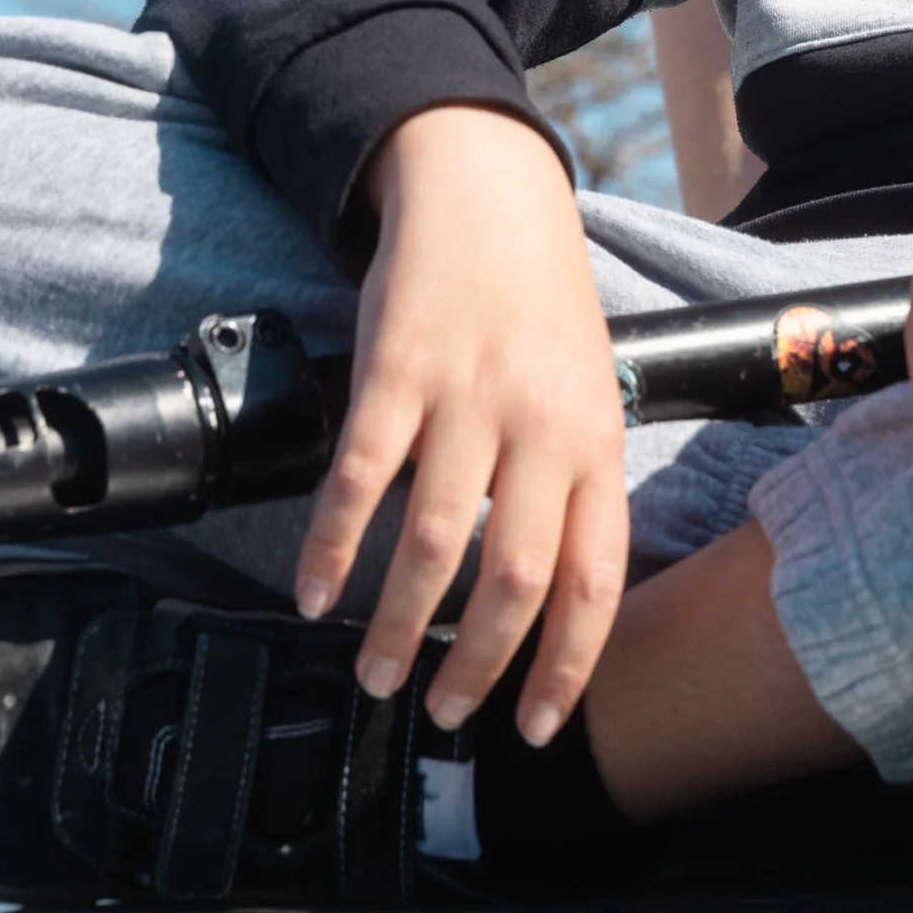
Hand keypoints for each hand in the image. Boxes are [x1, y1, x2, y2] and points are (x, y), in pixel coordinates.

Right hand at [296, 107, 625, 747]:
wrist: (487, 186)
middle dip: (475, 667)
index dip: (566, 666)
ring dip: (397, 626)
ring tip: (372, 673)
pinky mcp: (397, 371)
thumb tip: (549, 595)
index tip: (531, 726)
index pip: (596, 577)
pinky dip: (333, 549)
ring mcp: (466, 396)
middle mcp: (538, 423)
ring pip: (435, 545)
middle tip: (442, 713)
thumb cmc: (539, 298)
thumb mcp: (586, 384)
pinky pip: (360, 480)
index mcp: (596, 435)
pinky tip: (316, 593)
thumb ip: (573, 477)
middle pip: (514, 580)